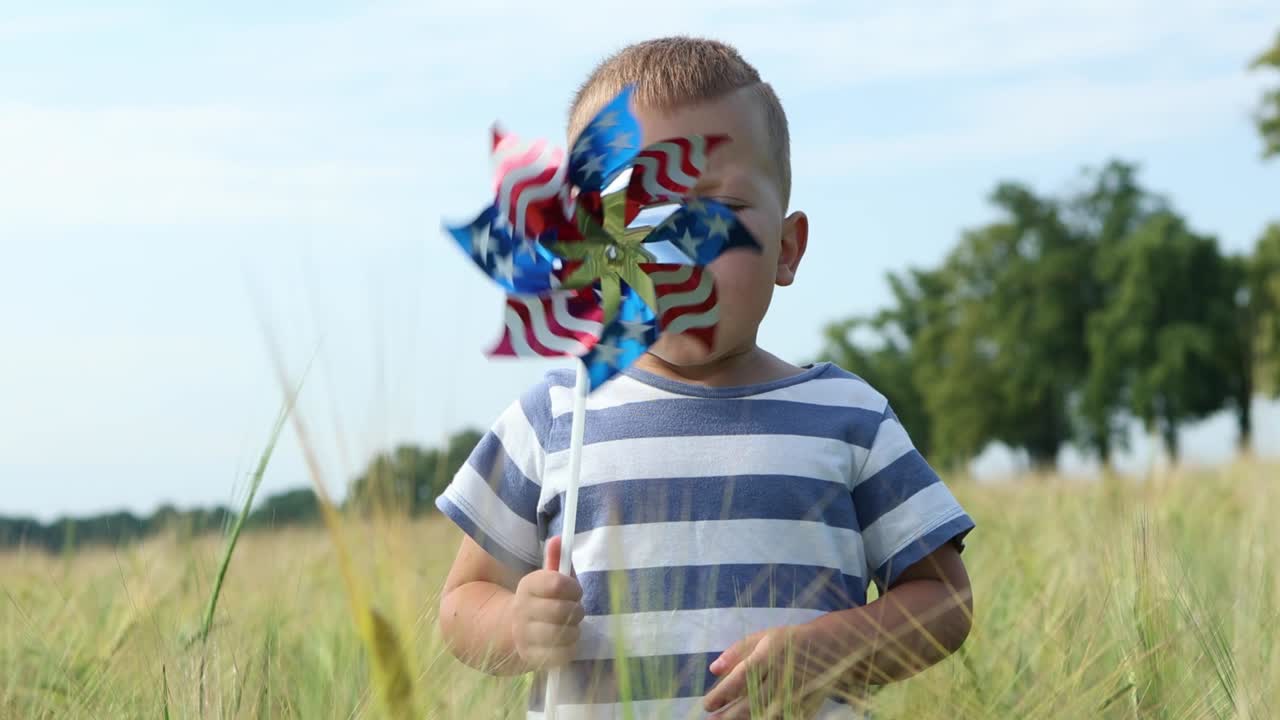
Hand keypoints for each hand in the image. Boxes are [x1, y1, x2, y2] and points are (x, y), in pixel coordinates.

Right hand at [510, 535, 584, 669]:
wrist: (516, 630)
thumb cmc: (543, 600)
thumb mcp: (548, 578)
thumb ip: (556, 559)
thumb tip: (559, 538)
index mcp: (527, 586)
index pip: (556, 583)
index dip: (573, 587)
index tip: (576, 590)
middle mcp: (522, 610)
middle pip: (562, 610)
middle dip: (576, 610)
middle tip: (576, 610)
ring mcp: (524, 635)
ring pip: (563, 633)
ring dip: (574, 629)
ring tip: (571, 626)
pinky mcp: (531, 657)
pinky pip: (562, 655)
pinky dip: (570, 648)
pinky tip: (566, 641)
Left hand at [703, 625, 829, 718]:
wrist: (827, 647)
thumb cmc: (787, 642)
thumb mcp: (761, 638)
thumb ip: (736, 652)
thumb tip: (713, 670)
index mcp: (769, 654)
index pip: (741, 677)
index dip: (723, 693)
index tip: (708, 704)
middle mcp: (781, 675)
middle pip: (752, 701)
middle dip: (729, 715)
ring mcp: (795, 692)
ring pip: (767, 713)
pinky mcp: (805, 704)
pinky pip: (784, 717)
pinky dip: (767, 719)